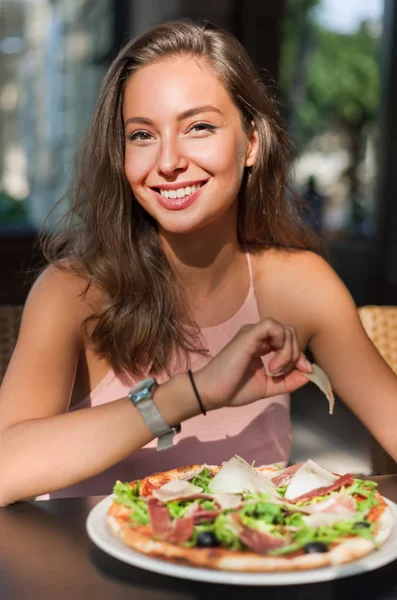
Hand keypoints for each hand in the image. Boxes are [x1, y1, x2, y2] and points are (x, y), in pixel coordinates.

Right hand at [193, 318, 311, 409]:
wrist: (211, 393)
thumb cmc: (233, 390)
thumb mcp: (268, 387)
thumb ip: (288, 381)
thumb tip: (309, 375)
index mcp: (261, 345)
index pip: (289, 341)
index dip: (299, 356)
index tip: (304, 373)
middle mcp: (258, 336)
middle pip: (290, 332)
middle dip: (296, 353)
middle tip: (285, 372)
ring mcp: (252, 333)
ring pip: (285, 329)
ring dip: (288, 351)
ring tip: (275, 370)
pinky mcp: (249, 335)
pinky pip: (273, 326)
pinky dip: (281, 345)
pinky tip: (272, 363)